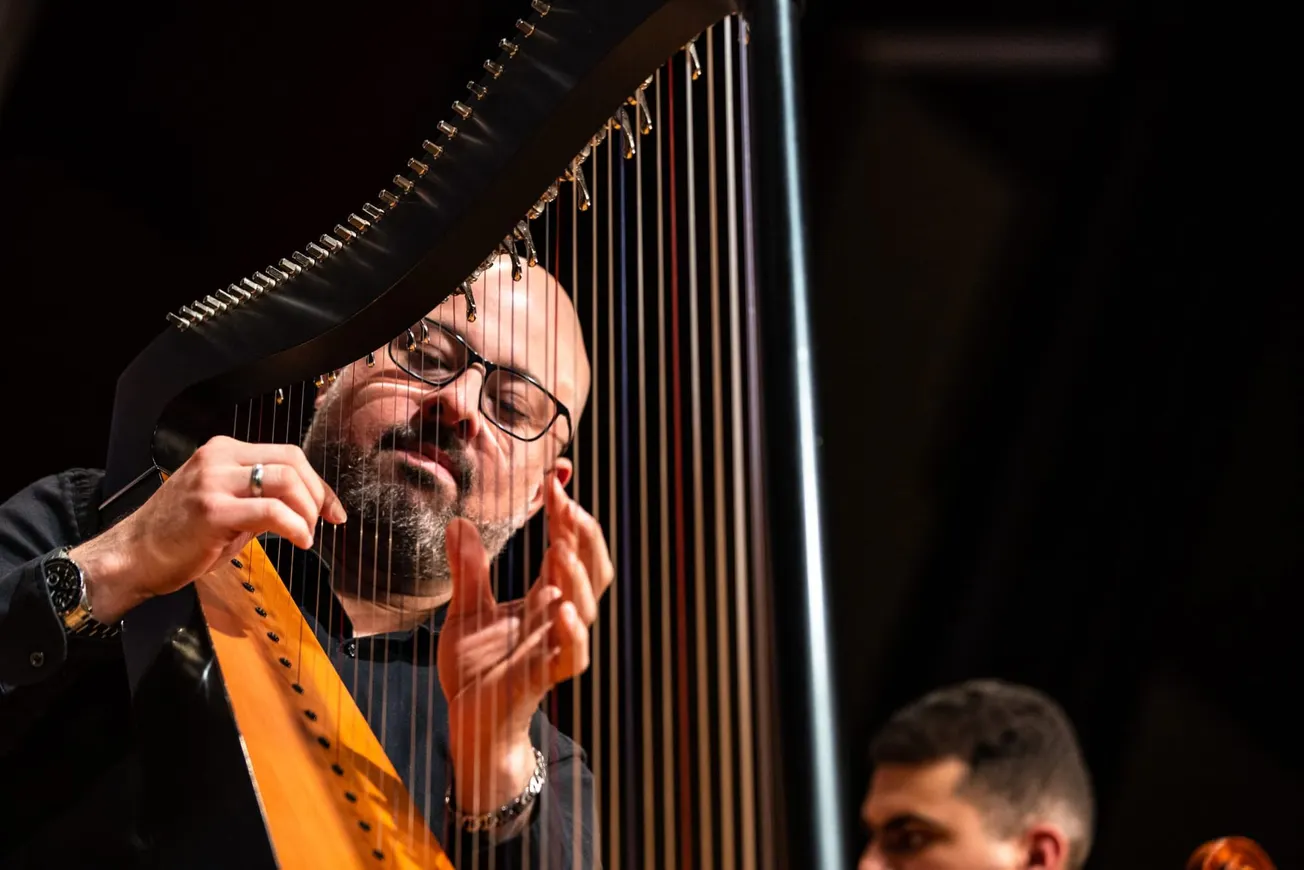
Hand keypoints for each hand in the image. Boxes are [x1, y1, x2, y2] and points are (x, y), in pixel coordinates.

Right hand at [72, 435, 346, 621]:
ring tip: (305, 534)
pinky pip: (272, 512)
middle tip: (323, 522)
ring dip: (307, 510)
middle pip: (292, 462)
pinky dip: (295, 526)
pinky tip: (299, 541)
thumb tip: (302, 506)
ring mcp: (214, 482)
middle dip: (317, 494)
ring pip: (286, 481)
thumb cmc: (175, 538)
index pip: (286, 455)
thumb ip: (259, 499)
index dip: (317, 482)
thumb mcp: (222, 507)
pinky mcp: (213, 510)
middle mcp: (218, 459)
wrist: (131, 557)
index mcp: (222, 453)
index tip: (332, 509)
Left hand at [437, 475, 612, 813]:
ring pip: (587, 605)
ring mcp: (557, 644)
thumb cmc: (477, 670)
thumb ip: (469, 570)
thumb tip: (459, 523)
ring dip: (576, 573)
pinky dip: (572, 630)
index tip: (554, 480)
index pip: (568, 546)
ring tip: (557, 546)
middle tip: (563, 502)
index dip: (566, 513)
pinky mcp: (547, 675)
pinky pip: (573, 653)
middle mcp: (559, 616)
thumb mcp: (467, 611)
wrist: (470, 722)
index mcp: (545, 596)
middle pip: (592, 568)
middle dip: (582, 534)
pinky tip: (561, 607)